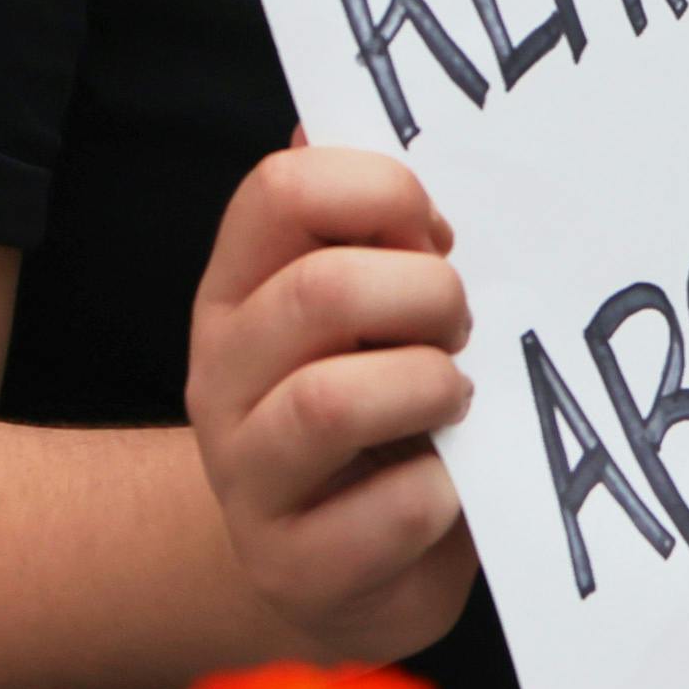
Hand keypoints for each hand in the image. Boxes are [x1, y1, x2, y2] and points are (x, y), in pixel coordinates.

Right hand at [186, 142, 479, 664]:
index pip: (281, 190)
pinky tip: (447, 488)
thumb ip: (368, 227)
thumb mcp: (365, 312)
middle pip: (320, 290)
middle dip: (425, 296)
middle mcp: (223, 378)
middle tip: (464, 325)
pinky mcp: (296, 569)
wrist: (343, 568)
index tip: (439, 233)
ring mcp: (247, 480)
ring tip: (457, 400)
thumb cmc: (376, 408)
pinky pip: (391, 508)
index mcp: (238, 292)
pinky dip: (442, 493)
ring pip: (332, 401)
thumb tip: (331, 119)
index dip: (385, 193)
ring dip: (430, 388)